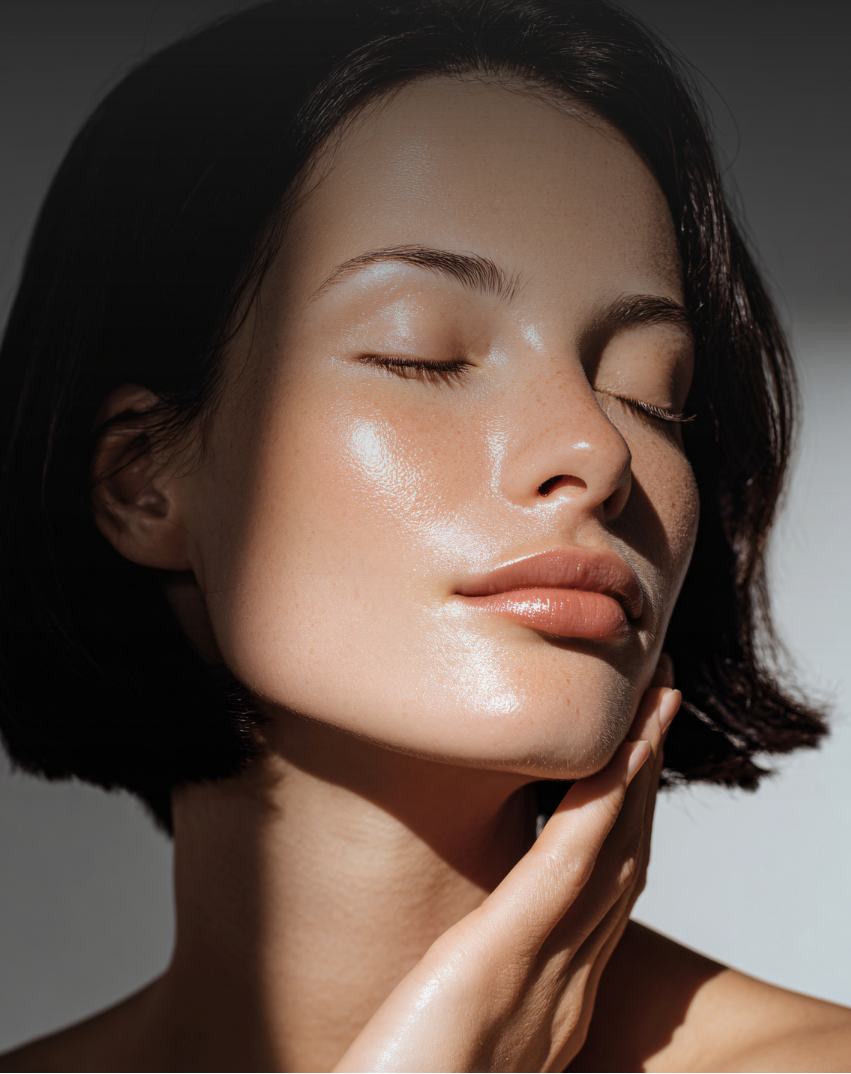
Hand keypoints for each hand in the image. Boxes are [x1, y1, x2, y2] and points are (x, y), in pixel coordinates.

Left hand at [333, 660, 680, 1072]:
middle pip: (628, 857)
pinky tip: (614, 755)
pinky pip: (564, 869)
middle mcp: (568, 983)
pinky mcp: (497, 959)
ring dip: (639, 770)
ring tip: (655, 704)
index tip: (639, 752)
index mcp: (558, 997)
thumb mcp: (457, 1026)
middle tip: (662, 703)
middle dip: (650, 775)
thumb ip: (479, 981)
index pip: (612, 888)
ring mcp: (541, 971)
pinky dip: (597, 807)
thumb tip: (470, 945)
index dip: (635, 814)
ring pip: (614, 850)